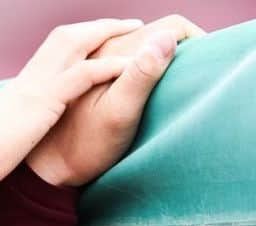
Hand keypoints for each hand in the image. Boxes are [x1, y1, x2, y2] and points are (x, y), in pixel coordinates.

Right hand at [0, 18, 145, 216]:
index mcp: (15, 97)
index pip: (48, 60)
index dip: (73, 47)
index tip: (95, 45)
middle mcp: (24, 85)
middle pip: (64, 39)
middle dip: (96, 28)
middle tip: (125, 23)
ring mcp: (32, 90)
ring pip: (73, 44)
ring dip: (105, 32)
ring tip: (134, 28)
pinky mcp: (40, 104)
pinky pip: (80, 76)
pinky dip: (104, 66)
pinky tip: (126, 64)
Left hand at [26, 14, 204, 187]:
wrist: (47, 169)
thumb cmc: (84, 148)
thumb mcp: (118, 114)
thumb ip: (141, 75)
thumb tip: (167, 37)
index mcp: (114, 50)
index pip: (169, 26)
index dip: (195, 39)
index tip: (208, 62)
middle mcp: (103, 48)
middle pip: (156, 33)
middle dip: (181, 47)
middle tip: (194, 74)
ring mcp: (96, 62)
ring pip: (141, 45)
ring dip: (162, 56)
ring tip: (174, 81)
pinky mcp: (91, 79)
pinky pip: (126, 61)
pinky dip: (143, 68)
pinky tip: (147, 90)